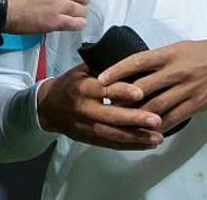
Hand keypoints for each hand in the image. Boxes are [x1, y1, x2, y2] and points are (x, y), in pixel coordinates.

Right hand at [37, 63, 164, 149]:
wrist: (49, 107)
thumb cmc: (71, 83)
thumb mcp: (83, 69)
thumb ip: (105, 67)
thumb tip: (132, 61)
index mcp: (83, 88)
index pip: (104, 90)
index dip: (121, 91)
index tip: (140, 93)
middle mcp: (84, 109)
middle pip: (111, 116)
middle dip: (134, 119)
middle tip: (156, 120)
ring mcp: (86, 127)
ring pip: (113, 135)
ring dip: (136, 137)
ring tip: (158, 137)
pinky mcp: (89, 139)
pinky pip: (111, 144)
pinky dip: (130, 145)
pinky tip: (147, 144)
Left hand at [97, 39, 206, 134]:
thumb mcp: (181, 48)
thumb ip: (161, 59)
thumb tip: (137, 69)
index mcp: (170, 54)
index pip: (137, 61)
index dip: (117, 71)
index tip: (101, 79)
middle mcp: (176, 71)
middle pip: (141, 87)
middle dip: (121, 98)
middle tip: (106, 106)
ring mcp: (186, 89)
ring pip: (155, 106)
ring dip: (136, 116)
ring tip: (121, 122)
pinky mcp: (197, 104)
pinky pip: (173, 118)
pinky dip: (159, 125)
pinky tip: (148, 131)